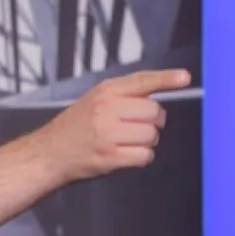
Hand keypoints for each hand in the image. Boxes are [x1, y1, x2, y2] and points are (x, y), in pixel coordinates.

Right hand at [38, 69, 191, 181]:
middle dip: (152, 122)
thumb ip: (122, 96)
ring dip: (146, 142)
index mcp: (104, 92)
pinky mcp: (111, 156)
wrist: (50, 153)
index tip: (184, 78)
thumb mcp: (93, 100)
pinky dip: (141, 157)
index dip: (166, 79)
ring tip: (126, 142)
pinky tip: (126, 155)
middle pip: (154, 113)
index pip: (142, 81)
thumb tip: (155, 99)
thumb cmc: (74, 127)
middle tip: (136, 127)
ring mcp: (109, 134)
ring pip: (152, 135)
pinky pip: (145, 156)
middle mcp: (107, 110)